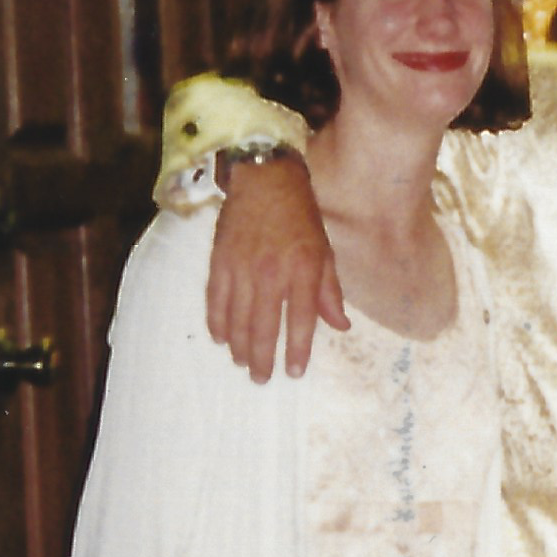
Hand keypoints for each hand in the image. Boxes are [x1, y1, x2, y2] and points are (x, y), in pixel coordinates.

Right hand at [205, 154, 346, 381]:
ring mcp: (243, 267)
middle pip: (265, 327)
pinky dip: (217, 322)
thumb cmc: (301, 216)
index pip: (301, 321)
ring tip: (243, 363)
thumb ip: (330, 292)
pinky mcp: (221, 260)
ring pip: (237, 319)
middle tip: (262, 379)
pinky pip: (216, 299)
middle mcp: (272, 272)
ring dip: (239, 346)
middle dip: (263, 358)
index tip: (295, 373)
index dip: (298, 350)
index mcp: (303, 270)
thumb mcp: (325, 252)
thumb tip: (340, 327)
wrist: (265, 177)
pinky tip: (220, 338)